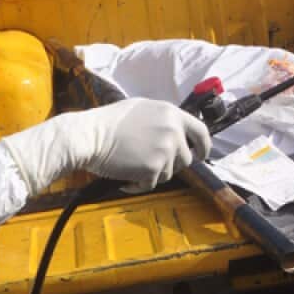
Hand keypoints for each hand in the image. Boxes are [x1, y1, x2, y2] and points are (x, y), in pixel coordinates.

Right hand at [0, 98, 210, 193]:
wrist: (89, 136)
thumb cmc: (108, 122)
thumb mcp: (141, 108)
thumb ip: (163, 118)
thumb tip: (177, 130)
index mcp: (171, 113)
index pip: (201, 131)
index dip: (204, 146)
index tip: (202, 155)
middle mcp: (173, 130)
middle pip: (186, 159)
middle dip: (171, 165)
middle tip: (149, 164)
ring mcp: (165, 150)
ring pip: (169, 173)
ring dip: (152, 174)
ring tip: (131, 166)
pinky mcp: (154, 168)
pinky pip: (152, 184)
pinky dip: (138, 185)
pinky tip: (124, 178)